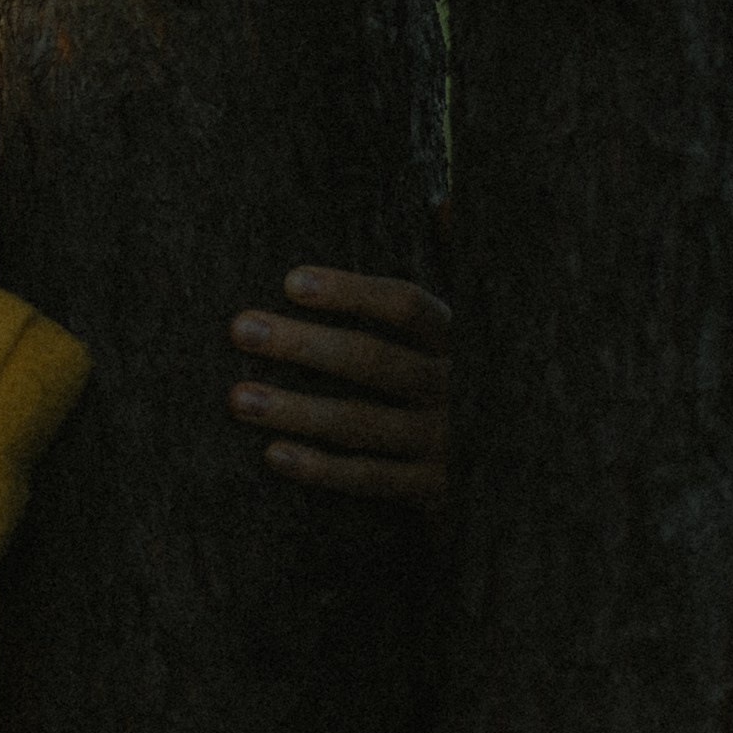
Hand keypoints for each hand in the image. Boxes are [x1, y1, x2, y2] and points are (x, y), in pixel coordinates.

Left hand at [228, 265, 450, 504]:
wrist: (493, 466)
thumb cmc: (430, 385)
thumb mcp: (431, 342)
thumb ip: (391, 310)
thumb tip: (362, 244)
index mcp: (450, 339)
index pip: (404, 305)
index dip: (349, 291)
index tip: (288, 282)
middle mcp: (453, 386)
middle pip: (373, 359)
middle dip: (301, 344)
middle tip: (239, 330)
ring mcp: (444, 440)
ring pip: (360, 421)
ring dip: (295, 409)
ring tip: (238, 398)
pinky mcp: (431, 489)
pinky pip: (369, 477)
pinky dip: (320, 467)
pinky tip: (273, 454)